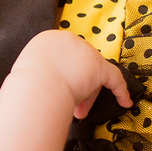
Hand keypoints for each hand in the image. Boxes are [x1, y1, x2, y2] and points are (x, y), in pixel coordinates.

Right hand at [10, 30, 130, 118]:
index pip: (64, 56)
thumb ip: (41, 69)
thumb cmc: (27, 83)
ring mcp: (86, 53)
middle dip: (76, 86)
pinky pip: (114, 79)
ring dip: (86, 94)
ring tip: (78, 112)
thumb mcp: (29, 68)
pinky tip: (124, 102)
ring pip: (92, 75)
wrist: (37, 85)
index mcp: (50, 39)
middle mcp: (70, 41)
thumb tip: (47, 82)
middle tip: (70, 103)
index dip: (64, 74)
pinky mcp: (100, 68)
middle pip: (79, 65)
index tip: (60, 87)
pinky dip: (120, 91)